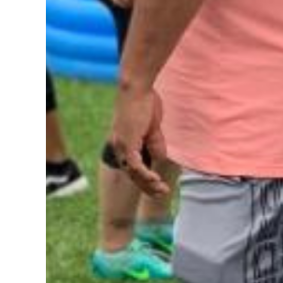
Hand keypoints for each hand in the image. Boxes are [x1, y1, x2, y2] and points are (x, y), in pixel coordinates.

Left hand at [105, 84, 168, 198]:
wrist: (136, 89)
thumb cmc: (145, 103)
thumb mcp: (153, 129)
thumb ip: (155, 144)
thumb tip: (159, 159)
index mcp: (124, 143)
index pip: (133, 168)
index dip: (146, 180)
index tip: (161, 186)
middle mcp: (119, 146)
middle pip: (132, 174)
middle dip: (148, 187)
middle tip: (163, 193)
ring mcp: (121, 145)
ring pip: (133, 173)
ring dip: (148, 183)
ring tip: (162, 190)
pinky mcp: (127, 142)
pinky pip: (135, 164)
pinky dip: (144, 174)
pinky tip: (155, 179)